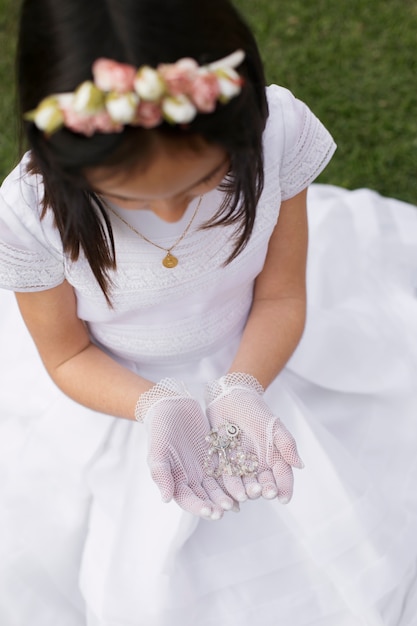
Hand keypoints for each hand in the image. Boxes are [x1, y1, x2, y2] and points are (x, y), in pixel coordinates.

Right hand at [135, 378, 233, 519]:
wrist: (172, 407)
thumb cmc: (160, 430)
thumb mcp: (157, 451)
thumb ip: (161, 474)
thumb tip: (165, 499)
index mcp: (176, 481)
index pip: (188, 500)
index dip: (200, 507)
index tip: (211, 512)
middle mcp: (192, 479)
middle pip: (206, 497)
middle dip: (218, 504)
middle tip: (230, 508)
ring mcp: (206, 468)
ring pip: (219, 486)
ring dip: (229, 494)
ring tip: (241, 499)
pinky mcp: (217, 456)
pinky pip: (228, 469)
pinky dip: (236, 477)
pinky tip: (247, 482)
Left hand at [205, 373, 302, 502]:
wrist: (230, 398)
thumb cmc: (256, 411)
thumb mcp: (274, 426)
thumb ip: (287, 444)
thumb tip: (300, 465)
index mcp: (274, 459)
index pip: (282, 477)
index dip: (284, 489)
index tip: (283, 499)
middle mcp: (259, 467)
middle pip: (263, 485)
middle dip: (264, 491)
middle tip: (264, 492)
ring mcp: (241, 466)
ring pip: (245, 484)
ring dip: (246, 492)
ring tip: (245, 495)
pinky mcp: (223, 463)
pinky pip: (226, 477)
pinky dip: (228, 487)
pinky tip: (229, 494)